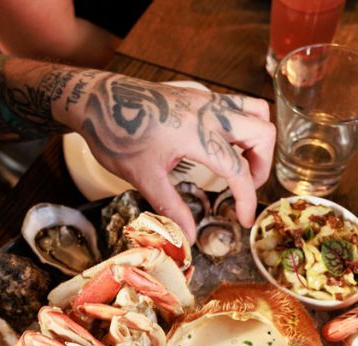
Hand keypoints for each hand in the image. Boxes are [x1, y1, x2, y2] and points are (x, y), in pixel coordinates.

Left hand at [62, 74, 275, 241]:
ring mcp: (205, 99)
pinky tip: (222, 146)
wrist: (95, 98)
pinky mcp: (198, 95)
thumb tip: (189, 238)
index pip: (239, 169)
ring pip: (255, 111)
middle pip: (262, 132)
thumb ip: (172, 207)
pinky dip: (241, 127)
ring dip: (257, 140)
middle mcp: (209, 112)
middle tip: (246, 186)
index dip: (247, 199)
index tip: (243, 220)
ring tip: (240, 163)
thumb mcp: (143, 177)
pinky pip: (236, 105)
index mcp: (198, 134)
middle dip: (263, 165)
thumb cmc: (116, 135)